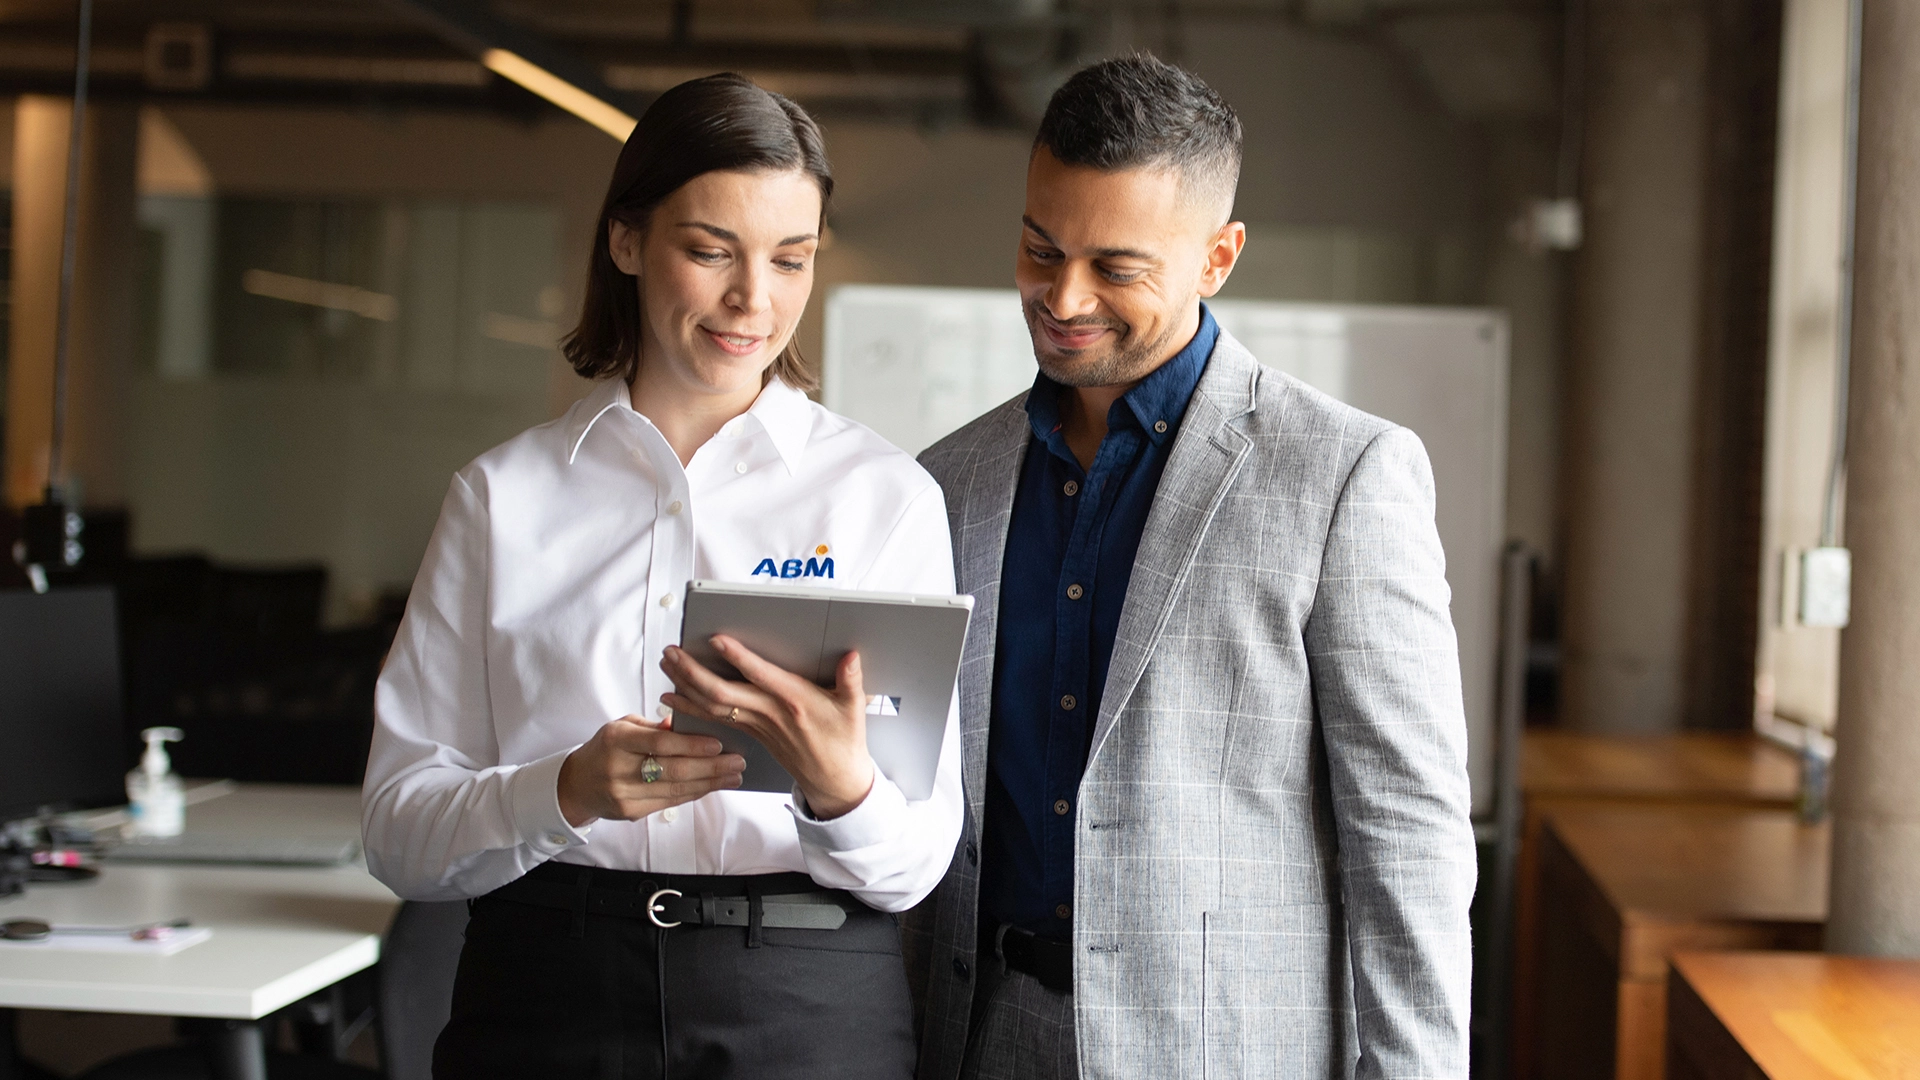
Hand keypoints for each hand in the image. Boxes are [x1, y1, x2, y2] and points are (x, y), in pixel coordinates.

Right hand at [556, 716, 745, 827]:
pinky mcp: (631, 813)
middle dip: (711, 767)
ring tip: (734, 776)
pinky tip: (713, 786)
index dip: (692, 745)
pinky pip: (670, 802)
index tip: (719, 744)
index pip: (660, 743)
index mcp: (617, 740)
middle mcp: (618, 769)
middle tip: (737, 762)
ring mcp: (624, 794)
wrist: (577, 784)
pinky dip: (695, 793)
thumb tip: (689, 723)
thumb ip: (655, 727)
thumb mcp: (624, 727)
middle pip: (673, 770)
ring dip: (710, 783)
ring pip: (675, 790)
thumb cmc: (606, 748)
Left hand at [660, 637, 875, 819]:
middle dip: (693, 672)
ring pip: (713, 705)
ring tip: (666, 664)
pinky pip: (714, 718)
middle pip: (722, 693)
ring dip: (685, 684)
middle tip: (672, 652)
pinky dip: (690, 706)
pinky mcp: (751, 731)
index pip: (760, 676)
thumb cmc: (843, 740)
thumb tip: (850, 655)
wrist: (833, 778)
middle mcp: (770, 712)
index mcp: (795, 701)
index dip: (738, 658)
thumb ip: (851, 679)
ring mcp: (757, 724)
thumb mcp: (854, 708)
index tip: (717, 640)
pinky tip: (671, 696)